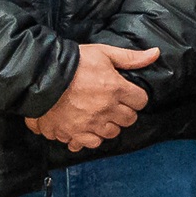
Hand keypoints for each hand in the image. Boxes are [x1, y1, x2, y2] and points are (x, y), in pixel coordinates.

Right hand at [27, 41, 156, 149]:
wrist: (40, 75)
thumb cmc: (73, 62)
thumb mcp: (103, 53)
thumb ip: (130, 58)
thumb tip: (155, 54)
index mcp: (116, 89)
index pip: (141, 101)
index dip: (135, 97)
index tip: (126, 93)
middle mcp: (106, 109)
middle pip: (128, 119)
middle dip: (123, 112)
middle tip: (112, 103)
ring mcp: (90, 123)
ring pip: (112, 133)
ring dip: (108, 125)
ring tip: (98, 114)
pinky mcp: (74, 133)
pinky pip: (91, 143)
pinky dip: (90, 137)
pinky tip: (85, 127)